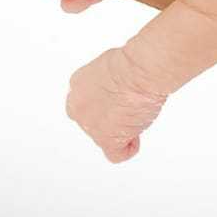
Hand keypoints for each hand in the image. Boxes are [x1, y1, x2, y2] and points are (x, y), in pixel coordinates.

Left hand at [65, 47, 168, 163]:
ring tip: (137, 112)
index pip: (87, 102)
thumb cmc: (131, 62)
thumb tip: (115, 91)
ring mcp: (91, 126)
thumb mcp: (109, 65)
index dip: (106, 101)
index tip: (119, 96)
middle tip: (128, 105)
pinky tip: (137, 134)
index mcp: (78, 85)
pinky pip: (116, 154)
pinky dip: (128, 148)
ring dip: (121, 129)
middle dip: (109, 116)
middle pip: (93, 121)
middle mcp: (78, 107)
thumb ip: (104, 82)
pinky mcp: (107, 140)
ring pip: (105, 137)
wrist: (139, 72)